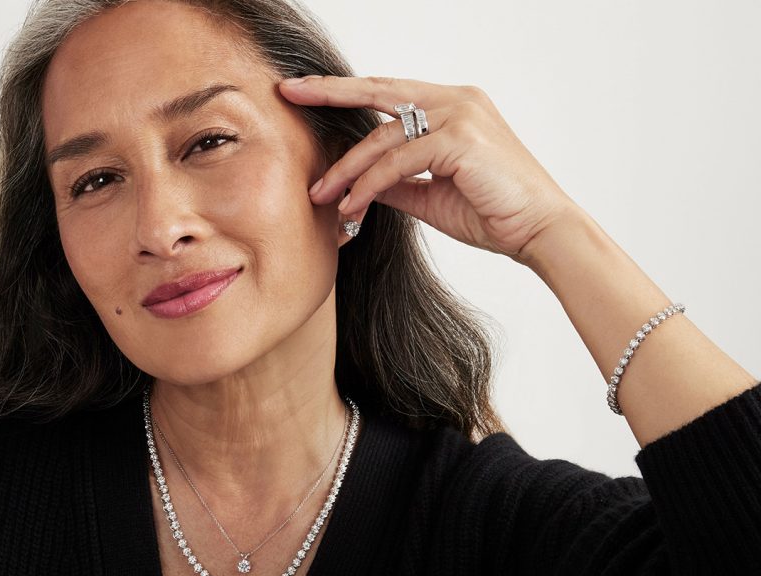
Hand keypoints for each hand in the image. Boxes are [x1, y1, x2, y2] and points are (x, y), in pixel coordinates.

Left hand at [278, 75, 587, 263]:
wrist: (540, 232)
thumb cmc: (492, 212)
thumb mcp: (430, 194)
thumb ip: (395, 181)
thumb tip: (357, 184)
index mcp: (452, 106)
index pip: (388, 92)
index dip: (345, 91)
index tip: (304, 91)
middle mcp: (456, 100)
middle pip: (378, 92)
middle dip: (329, 92)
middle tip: (287, 94)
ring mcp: (460, 114)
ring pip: (382, 137)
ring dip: (346, 170)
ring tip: (320, 197)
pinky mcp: (460, 138)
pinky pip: (397, 161)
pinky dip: (368, 184)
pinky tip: (351, 206)